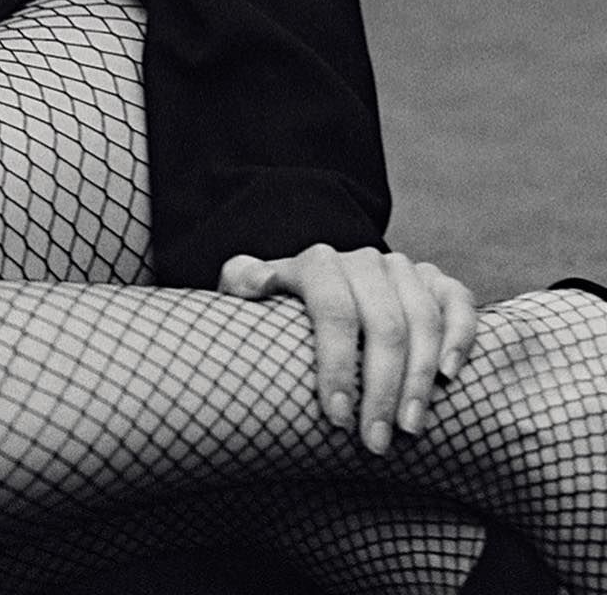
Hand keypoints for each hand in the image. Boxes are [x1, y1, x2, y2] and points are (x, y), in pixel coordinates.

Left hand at [217, 244, 476, 455]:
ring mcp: (402, 269)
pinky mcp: (435, 281)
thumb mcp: (245, 293)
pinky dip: (460, 336)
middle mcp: (363, 260)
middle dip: (382, 389)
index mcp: (316, 263)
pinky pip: (458, 301)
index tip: (337, 419)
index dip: (338, 364)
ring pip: (423, 318)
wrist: (315, 299)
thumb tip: (259, 283)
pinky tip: (449, 376)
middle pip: (383, 323)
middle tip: (376, 442)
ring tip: (410, 428)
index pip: (333, 309)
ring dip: (421, 378)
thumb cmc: (276, 311)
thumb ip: (242, 281)